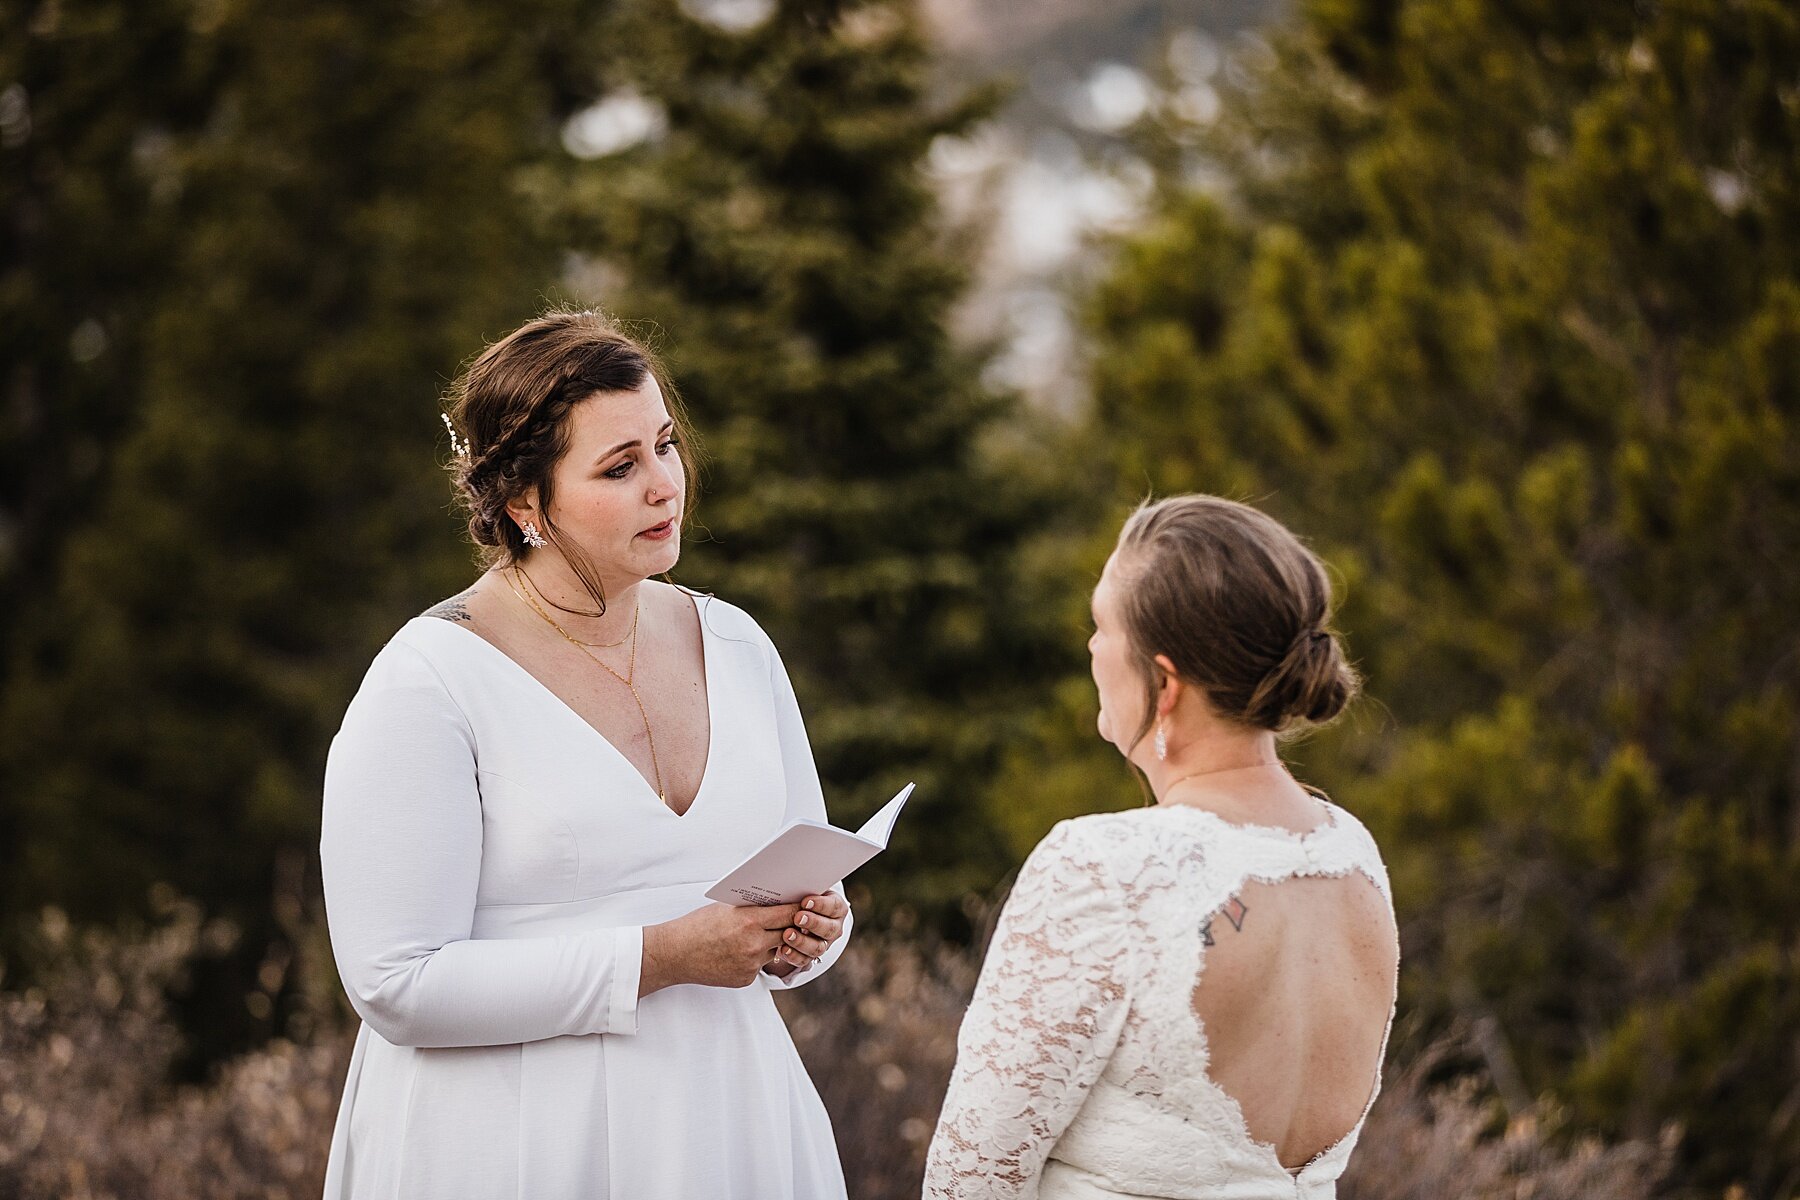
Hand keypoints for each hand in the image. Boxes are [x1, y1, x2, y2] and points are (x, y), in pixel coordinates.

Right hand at [641, 901, 802, 994]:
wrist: (675, 954)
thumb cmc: (698, 925)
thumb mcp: (726, 908)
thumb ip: (753, 908)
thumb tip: (777, 901)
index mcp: (750, 921)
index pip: (788, 913)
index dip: (799, 909)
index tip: (807, 904)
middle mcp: (754, 944)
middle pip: (787, 933)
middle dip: (790, 926)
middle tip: (795, 919)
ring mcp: (751, 964)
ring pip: (774, 950)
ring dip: (771, 943)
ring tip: (758, 935)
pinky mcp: (746, 979)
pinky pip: (759, 966)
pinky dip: (754, 958)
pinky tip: (739, 952)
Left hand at [766, 892, 848, 974]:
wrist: (798, 913)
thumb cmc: (802, 896)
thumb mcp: (806, 890)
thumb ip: (803, 889)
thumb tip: (790, 882)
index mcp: (837, 908)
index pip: (834, 907)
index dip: (821, 905)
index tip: (806, 901)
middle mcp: (834, 928)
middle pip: (829, 929)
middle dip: (813, 923)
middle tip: (797, 917)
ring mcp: (823, 943)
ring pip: (817, 948)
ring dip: (802, 941)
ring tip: (787, 934)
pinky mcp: (810, 956)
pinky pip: (804, 960)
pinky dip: (793, 956)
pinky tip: (783, 949)